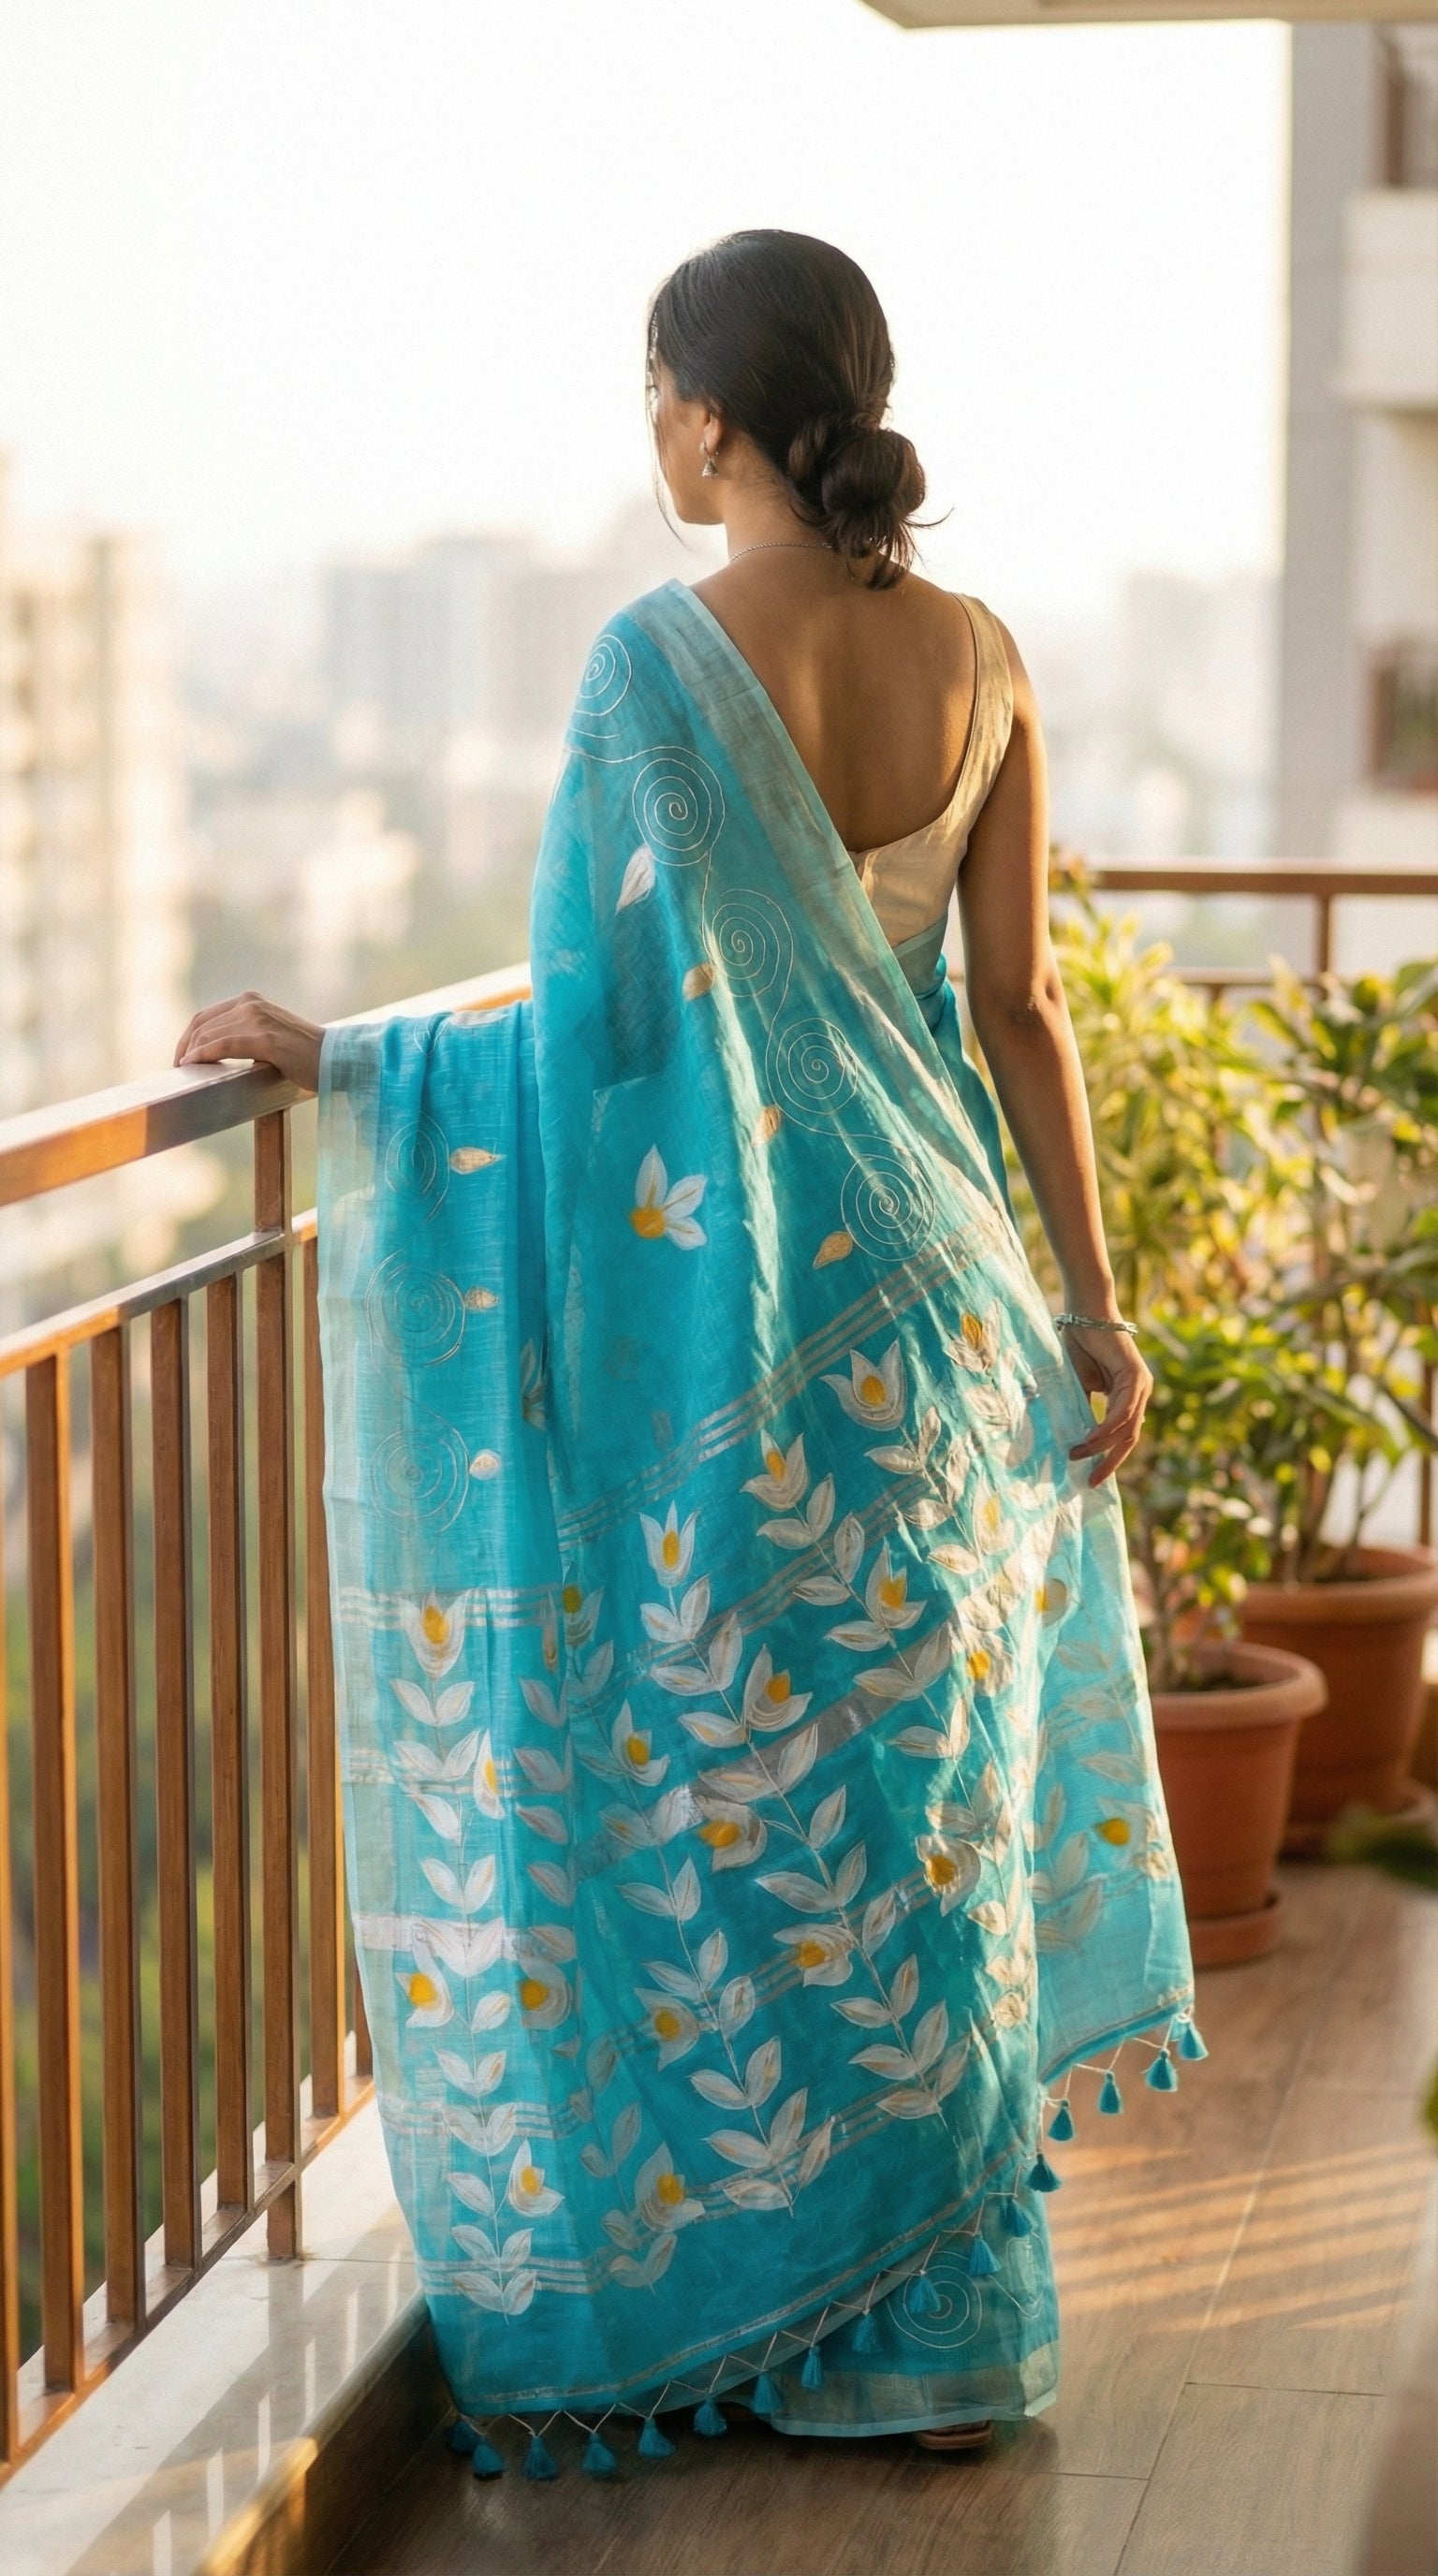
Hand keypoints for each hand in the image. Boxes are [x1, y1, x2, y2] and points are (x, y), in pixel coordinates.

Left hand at [174, 993, 324, 1092]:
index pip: (205, 1017)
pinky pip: (222, 1046)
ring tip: (184, 1071)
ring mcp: (258, 1019)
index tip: (181, 1058)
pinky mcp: (264, 1038)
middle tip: (179, 1069)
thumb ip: (245, 1035)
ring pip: (209, 1035)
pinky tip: (192, 1065)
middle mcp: (251, 1004)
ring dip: (190, 1054)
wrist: (337, 1058)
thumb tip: (211, 1053)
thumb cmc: (305, 1055)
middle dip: (184, 1047)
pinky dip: (203, 1055)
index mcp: (251, 1001)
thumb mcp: (269, 1035)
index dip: (186, 1037)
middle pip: (202, 1025)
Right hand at [1062, 1323, 1151, 1486]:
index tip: (1091, 1477)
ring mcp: (1142, 1385)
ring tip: (1077, 1454)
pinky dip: (1106, 1428)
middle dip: (1110, 1462)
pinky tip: (1090, 1438)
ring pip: (1127, 1428)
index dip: (1109, 1457)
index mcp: (1129, 1396)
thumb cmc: (1081, 1344)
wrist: (1086, 1313)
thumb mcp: (1081, 1385)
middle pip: (1129, 1438)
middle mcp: (1141, 1393)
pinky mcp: (1137, 1376)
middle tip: (1090, 1481)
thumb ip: (1086, 1408)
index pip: (1124, 1435)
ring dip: (1101, 1445)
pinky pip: (1123, 1411)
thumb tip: (1079, 1436)